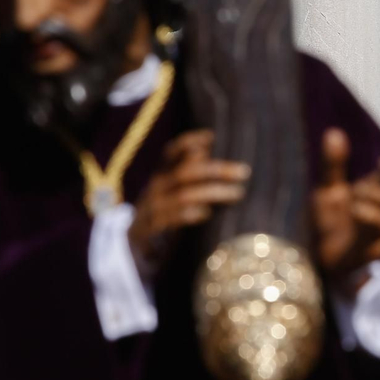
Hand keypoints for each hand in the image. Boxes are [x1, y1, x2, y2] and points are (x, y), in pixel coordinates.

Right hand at [130, 130, 249, 272]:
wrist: (135, 243)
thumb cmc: (167, 210)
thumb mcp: (173, 189)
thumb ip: (192, 173)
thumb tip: (215, 153)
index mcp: (162, 173)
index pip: (172, 152)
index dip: (189, 142)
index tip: (211, 137)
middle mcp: (156, 187)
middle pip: (186, 173)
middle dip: (217, 170)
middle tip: (244, 172)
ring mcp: (153, 208)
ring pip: (184, 196)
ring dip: (213, 192)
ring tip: (237, 193)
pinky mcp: (152, 230)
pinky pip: (171, 220)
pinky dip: (190, 215)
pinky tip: (208, 214)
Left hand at [311, 128, 379, 295]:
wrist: (314, 257)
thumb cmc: (324, 222)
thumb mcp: (326, 191)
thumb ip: (333, 165)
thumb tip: (334, 132)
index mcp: (367, 195)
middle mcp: (375, 214)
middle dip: (372, 194)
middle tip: (354, 195)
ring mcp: (375, 236)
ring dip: (372, 214)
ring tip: (355, 211)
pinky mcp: (371, 255)